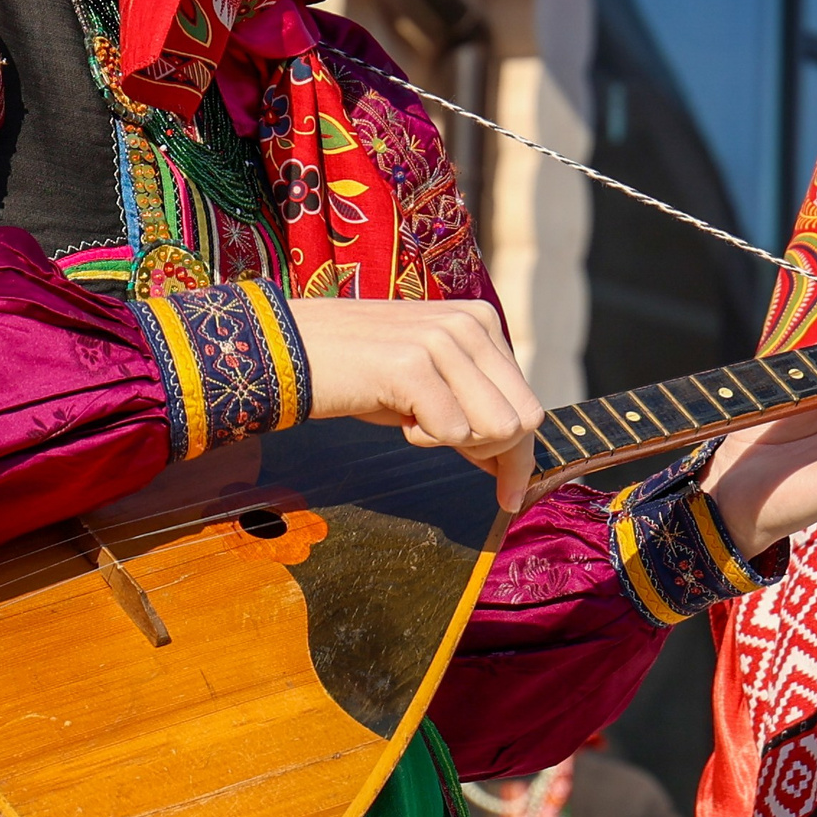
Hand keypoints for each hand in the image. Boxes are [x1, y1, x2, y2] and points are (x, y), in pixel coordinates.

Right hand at [291, 298, 544, 511]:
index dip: (521, 457)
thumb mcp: (428, 383)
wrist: (288, 348)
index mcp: (479, 321)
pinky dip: (423, 440)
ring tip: (414, 420)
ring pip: (499, 428)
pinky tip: (395, 415)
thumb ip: (473, 410)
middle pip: (524, 421)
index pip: (528, 402)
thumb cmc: (358, 372)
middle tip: (448, 450)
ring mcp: (442, 340)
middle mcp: (469, 323)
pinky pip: (452, 433)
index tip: (510, 496)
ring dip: (457, 444)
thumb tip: (514, 468)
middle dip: (495, 457)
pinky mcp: (412, 365)